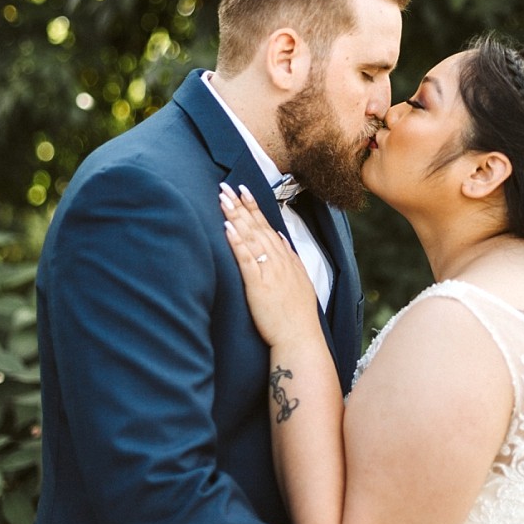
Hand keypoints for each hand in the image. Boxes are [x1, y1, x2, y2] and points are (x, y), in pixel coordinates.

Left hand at [220, 183, 318, 346]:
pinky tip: (227, 228)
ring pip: (250, 237)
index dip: (254, 207)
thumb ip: (290, 258)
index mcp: (286, 258)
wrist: (299, 337)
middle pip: (256, 226)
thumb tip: (282, 238)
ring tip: (223, 199)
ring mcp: (269, 271)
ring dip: (236, 216)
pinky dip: (237, 242)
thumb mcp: (300, 280)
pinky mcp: (258, 285)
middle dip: (240, 205)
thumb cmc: (297, 314)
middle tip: (226, 186)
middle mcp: (278, 260)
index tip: (243, 190)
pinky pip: (246, 259)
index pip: (267, 226)